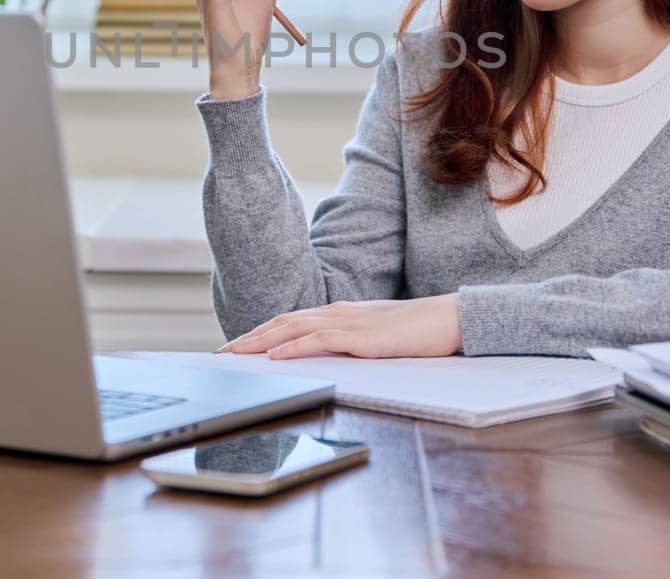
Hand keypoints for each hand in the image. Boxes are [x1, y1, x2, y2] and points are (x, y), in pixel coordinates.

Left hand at [214, 295, 462, 358]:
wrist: (447, 318)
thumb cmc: (415, 330)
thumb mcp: (374, 334)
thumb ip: (350, 340)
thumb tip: (326, 353)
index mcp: (340, 312)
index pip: (290, 320)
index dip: (261, 331)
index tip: (237, 345)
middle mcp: (338, 312)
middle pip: (283, 321)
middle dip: (249, 337)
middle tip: (221, 353)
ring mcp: (348, 322)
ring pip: (293, 328)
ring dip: (260, 341)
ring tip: (235, 353)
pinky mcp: (361, 337)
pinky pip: (319, 341)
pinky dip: (292, 347)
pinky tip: (274, 356)